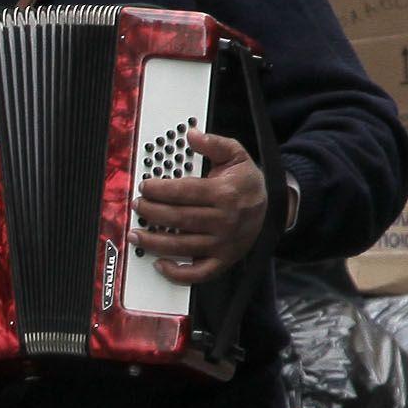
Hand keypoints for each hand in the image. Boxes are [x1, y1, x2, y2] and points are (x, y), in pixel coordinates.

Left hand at [134, 130, 268, 283]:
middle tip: (137, 206)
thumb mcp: (236, 156)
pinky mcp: (223, 260)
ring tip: (135, 234)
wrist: (272, 208)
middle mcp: (224, 221)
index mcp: (225, 194)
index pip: (185, 192)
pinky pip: (198, 273)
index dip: (160, 189)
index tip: (144, 186)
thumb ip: (213, 144)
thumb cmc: (246, 183)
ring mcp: (223, 243)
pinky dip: (177, 273)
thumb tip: (191, 134)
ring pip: (182, 246)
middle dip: (152, 212)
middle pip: (179, 218)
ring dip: (153, 242)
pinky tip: (159, 264)